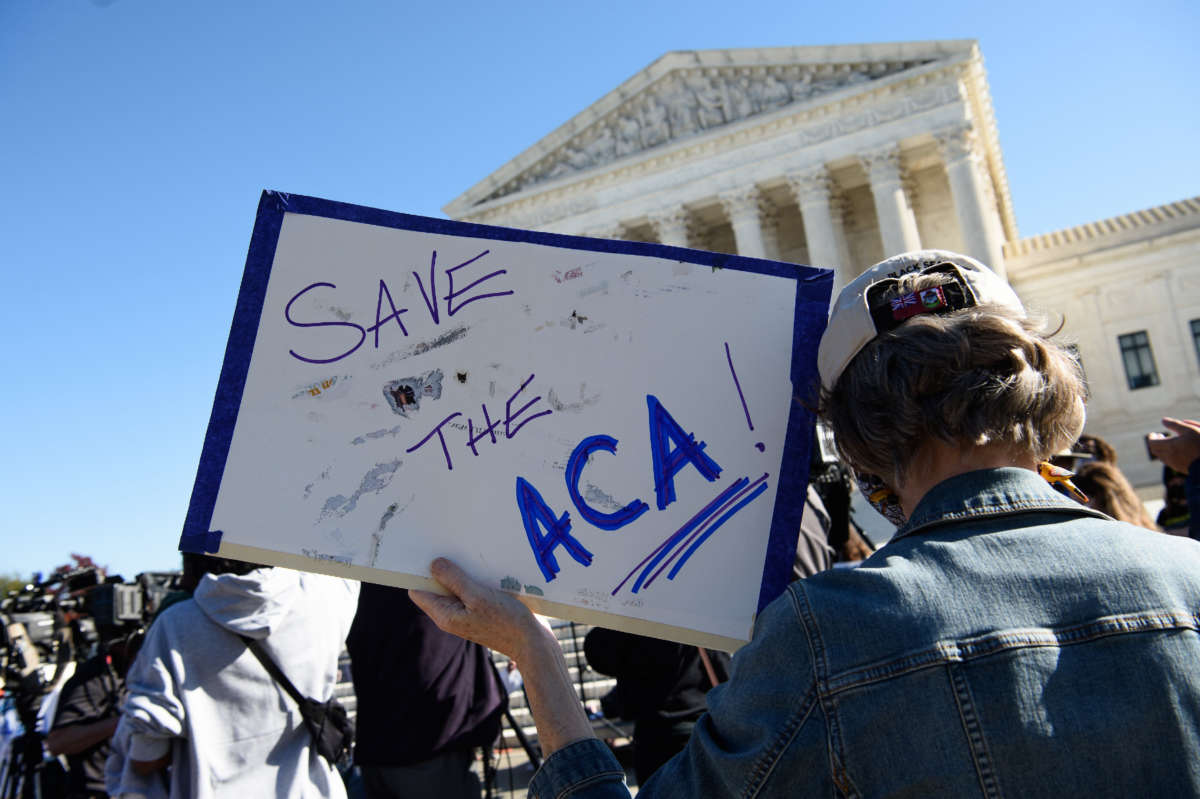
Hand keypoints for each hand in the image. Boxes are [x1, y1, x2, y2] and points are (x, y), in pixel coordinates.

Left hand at [410, 558, 550, 660]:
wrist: (533, 643)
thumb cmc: (506, 621)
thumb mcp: (478, 596)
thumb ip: (454, 580)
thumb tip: (433, 564)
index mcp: (445, 615)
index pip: (419, 591)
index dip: (418, 572)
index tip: (426, 551)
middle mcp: (452, 615)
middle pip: (437, 587)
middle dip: (442, 569)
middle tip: (450, 546)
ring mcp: (467, 613)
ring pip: (456, 586)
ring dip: (462, 571)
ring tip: (470, 553)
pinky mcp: (482, 610)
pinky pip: (471, 590)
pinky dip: (475, 578)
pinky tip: (485, 567)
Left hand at [1147, 418, 1199, 473]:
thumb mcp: (1190, 430)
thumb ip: (1175, 425)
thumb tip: (1163, 420)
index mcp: (1169, 446)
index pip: (1152, 443)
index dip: (1151, 438)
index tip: (1154, 433)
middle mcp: (1168, 456)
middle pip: (1155, 450)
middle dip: (1155, 443)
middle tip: (1160, 436)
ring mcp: (1174, 464)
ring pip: (1161, 456)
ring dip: (1161, 449)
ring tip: (1168, 443)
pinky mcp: (1180, 468)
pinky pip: (1169, 462)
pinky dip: (1168, 455)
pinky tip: (1176, 451)